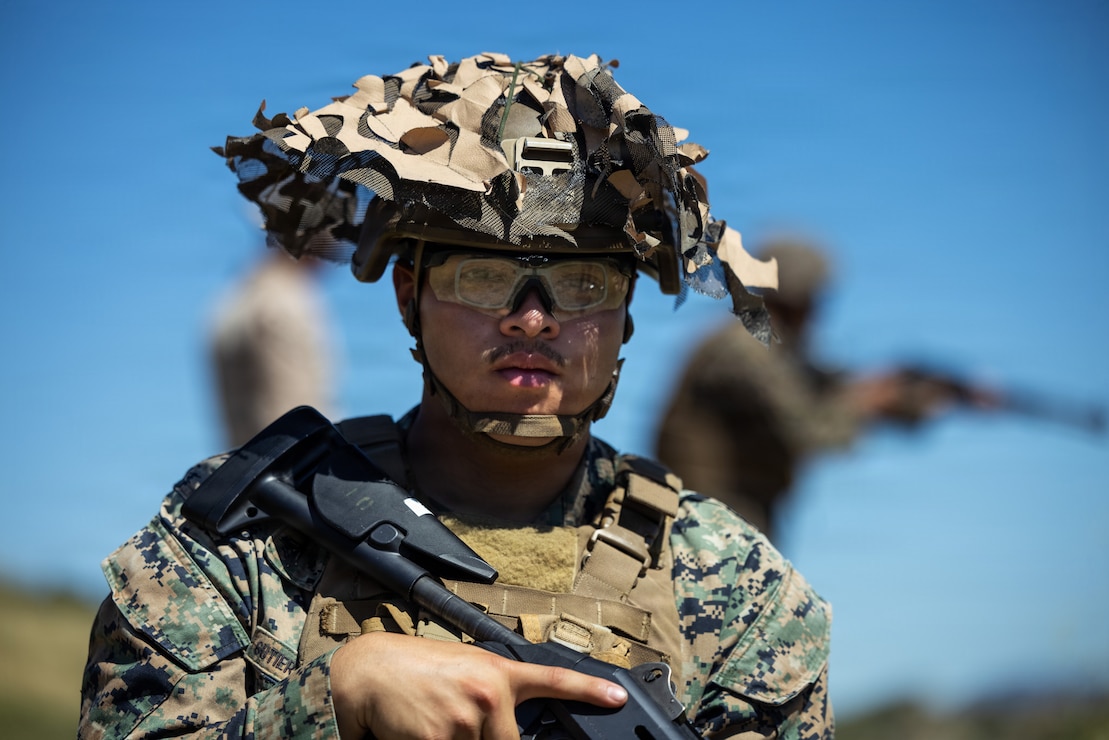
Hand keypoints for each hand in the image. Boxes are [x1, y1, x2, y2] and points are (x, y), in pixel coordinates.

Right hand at [330, 631, 627, 738]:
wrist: (367, 670)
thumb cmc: (415, 670)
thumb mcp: (465, 671)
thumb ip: (493, 697)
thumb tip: (508, 725)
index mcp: (497, 673)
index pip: (552, 679)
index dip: (588, 691)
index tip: (618, 698)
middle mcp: (488, 693)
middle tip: (454, 722)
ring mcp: (466, 719)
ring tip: (431, 723)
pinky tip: (417, 734)